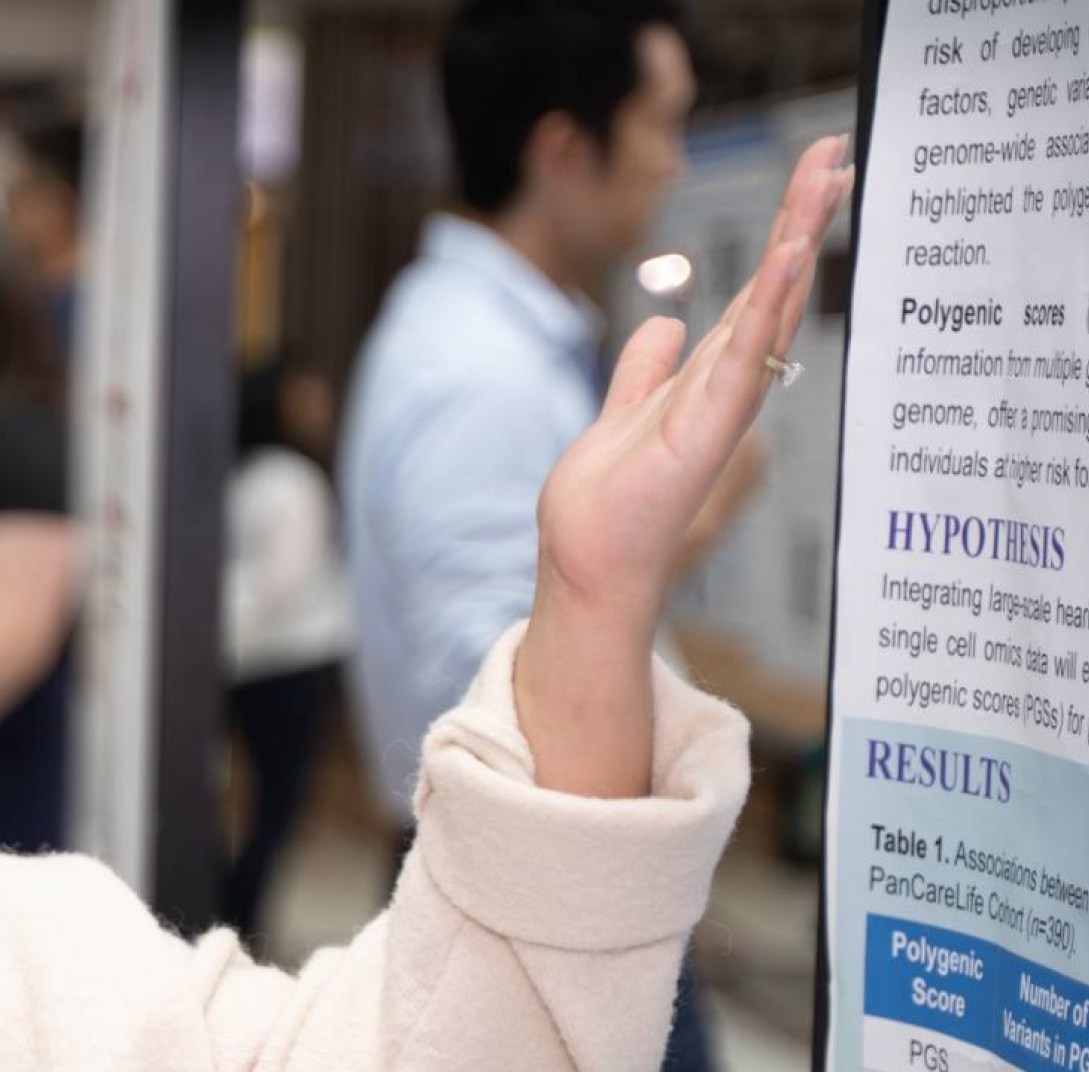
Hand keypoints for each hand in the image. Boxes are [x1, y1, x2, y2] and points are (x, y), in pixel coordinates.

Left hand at [517, 134, 849, 797]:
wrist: (587, 563)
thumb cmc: (606, 505)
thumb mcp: (622, 413)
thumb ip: (644, 371)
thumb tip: (666, 325)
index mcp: (706, 378)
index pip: (752, 292)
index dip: (782, 233)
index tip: (810, 176)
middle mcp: (724, 388)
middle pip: (771, 290)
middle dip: (803, 220)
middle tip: (838, 155)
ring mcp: (720, 407)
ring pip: (766, 312)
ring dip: (795, 246)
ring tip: (823, 183)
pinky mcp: (704, 428)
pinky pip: (741, 356)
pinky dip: (766, 308)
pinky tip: (787, 259)